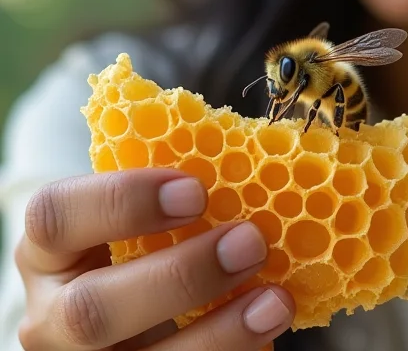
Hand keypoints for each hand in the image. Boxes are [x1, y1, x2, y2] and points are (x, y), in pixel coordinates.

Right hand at [14, 168, 294, 349]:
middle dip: (181, 277)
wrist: (138, 298)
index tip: (196, 190)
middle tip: (249, 242)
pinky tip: (266, 331)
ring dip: (217, 333)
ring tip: (274, 302)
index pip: (56, 216)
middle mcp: (53, 314)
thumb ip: (173, 191)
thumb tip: (254, 156)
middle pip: (93, 309)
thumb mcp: (141, 211)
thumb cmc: (146, 235)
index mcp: (49, 248)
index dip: (123, 200)